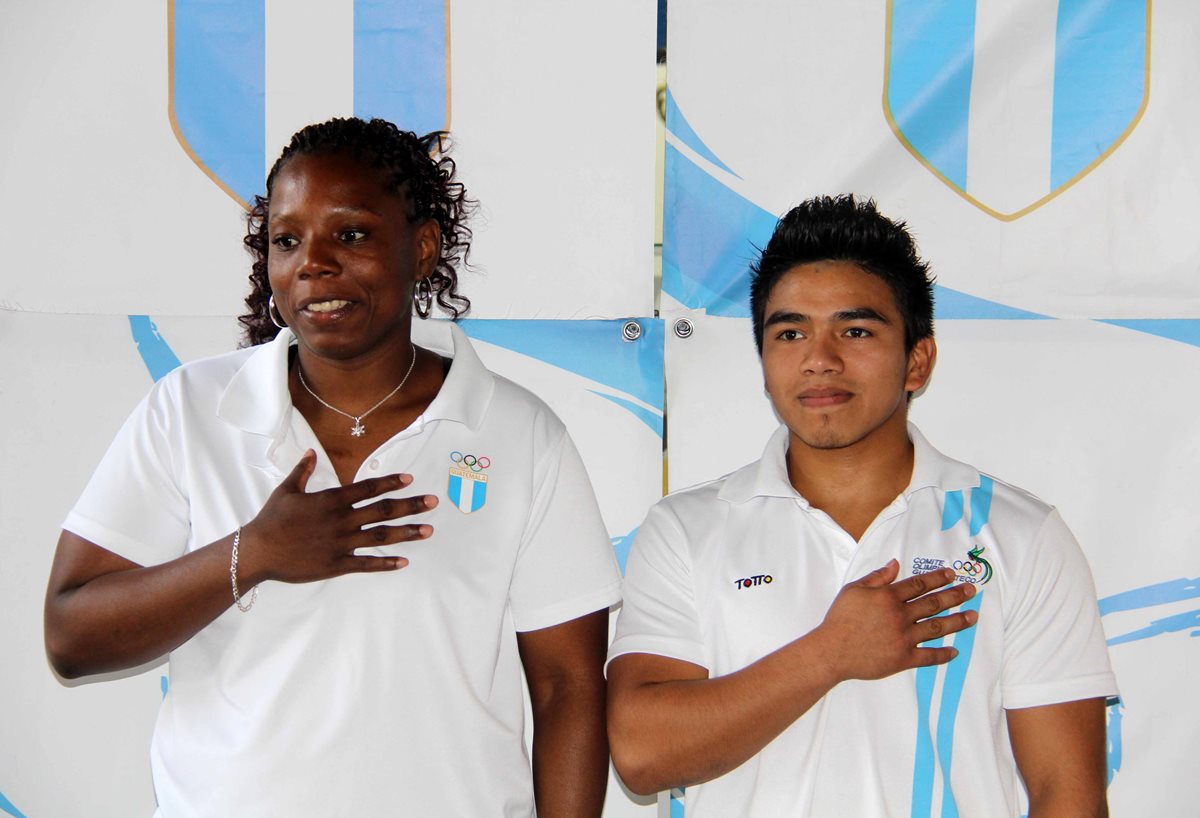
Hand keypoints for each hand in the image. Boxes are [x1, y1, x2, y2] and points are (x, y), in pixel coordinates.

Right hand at [238, 450, 436, 584]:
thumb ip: (303, 470)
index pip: (368, 488)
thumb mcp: (287, 490)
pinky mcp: (337, 565)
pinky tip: (404, 561)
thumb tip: (310, 452)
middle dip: (411, 505)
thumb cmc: (271, 519)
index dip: (391, 483)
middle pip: (383, 511)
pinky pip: (367, 564)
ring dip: (407, 533)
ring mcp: (341, 544)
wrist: (258, 551)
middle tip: (433, 502)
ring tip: (428, 530)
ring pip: (381, 537)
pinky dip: (386, 563)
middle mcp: (342, 521)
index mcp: (332, 500)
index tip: (410, 480)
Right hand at [814, 560, 976, 681]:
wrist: (832, 651)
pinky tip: (955, 651)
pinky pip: (928, 657)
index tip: (951, 574)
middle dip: (955, 595)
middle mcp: (900, 616)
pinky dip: (943, 655)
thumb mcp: (853, 590)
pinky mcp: (903, 659)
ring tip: (973, 616)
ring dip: (957, 621)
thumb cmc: (840, 619)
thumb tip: (895, 564)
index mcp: (888, 597)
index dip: (937, 578)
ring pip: (937, 628)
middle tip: (971, 590)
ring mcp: (904, 638)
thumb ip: (877, 577)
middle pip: (934, 603)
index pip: (919, 584)